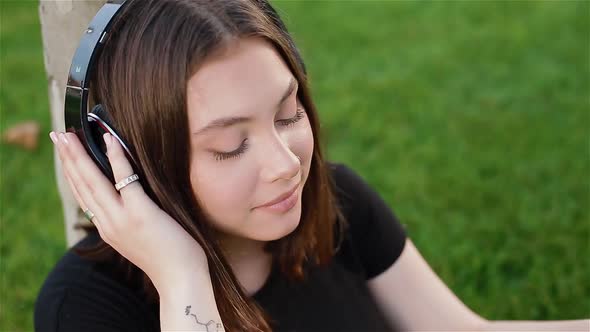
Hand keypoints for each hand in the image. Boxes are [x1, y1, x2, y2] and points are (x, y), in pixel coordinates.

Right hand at [50, 131, 206, 288]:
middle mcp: (108, 223)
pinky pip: (125, 180)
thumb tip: (132, 195)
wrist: (180, 279)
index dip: (72, 174)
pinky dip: (116, 158)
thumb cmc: (169, 257)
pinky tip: (109, 140)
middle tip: (57, 135)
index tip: (65, 155)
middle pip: (82, 185)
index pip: (83, 196)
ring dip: (80, 155)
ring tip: (69, 135)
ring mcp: (122, 218)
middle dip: (68, 158)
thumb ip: (130, 218)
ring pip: (94, 181)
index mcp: (107, 229)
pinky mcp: (140, 213)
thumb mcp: (140, 238)